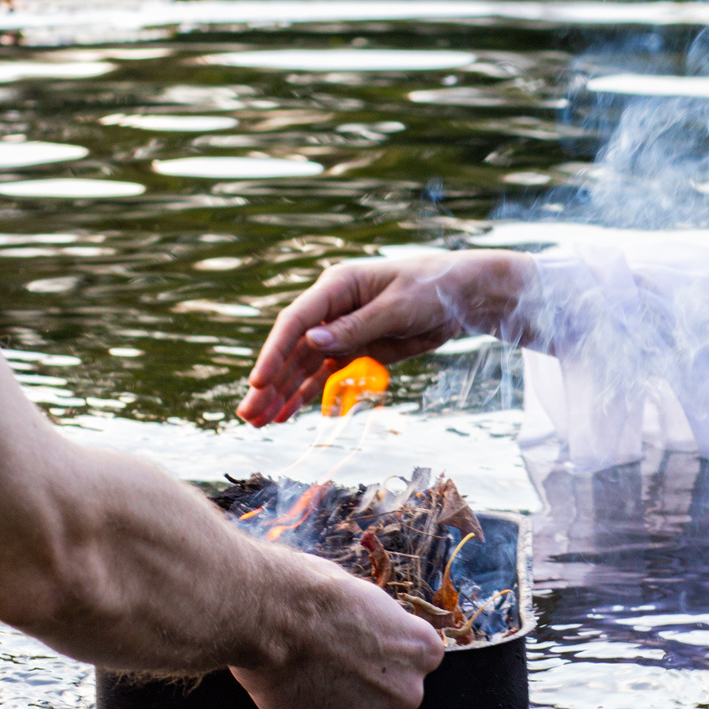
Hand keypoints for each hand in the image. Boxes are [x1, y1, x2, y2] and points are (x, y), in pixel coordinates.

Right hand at [231, 556, 447, 708]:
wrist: (273, 616)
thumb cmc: (317, 593)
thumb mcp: (365, 598)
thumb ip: (378, 629)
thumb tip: (368, 635)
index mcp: (421, 651)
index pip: (417, 657)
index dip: (387, 649)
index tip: (363, 640)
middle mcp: (406, 692)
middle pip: (390, 690)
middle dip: (366, 679)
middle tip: (330, 656)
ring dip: (337, 699)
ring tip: (303, 668)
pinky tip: (290, 686)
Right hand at [237, 251, 530, 425]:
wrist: (461, 295)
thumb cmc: (431, 289)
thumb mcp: (397, 307)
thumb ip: (355, 327)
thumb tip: (311, 342)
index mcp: (336, 286)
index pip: (296, 322)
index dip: (274, 353)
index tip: (258, 382)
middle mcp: (331, 308)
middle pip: (292, 348)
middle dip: (269, 382)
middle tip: (247, 414)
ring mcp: (341, 330)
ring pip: (303, 366)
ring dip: (282, 394)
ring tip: (257, 422)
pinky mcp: (355, 349)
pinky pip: (323, 375)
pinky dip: (305, 395)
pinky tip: (286, 415)